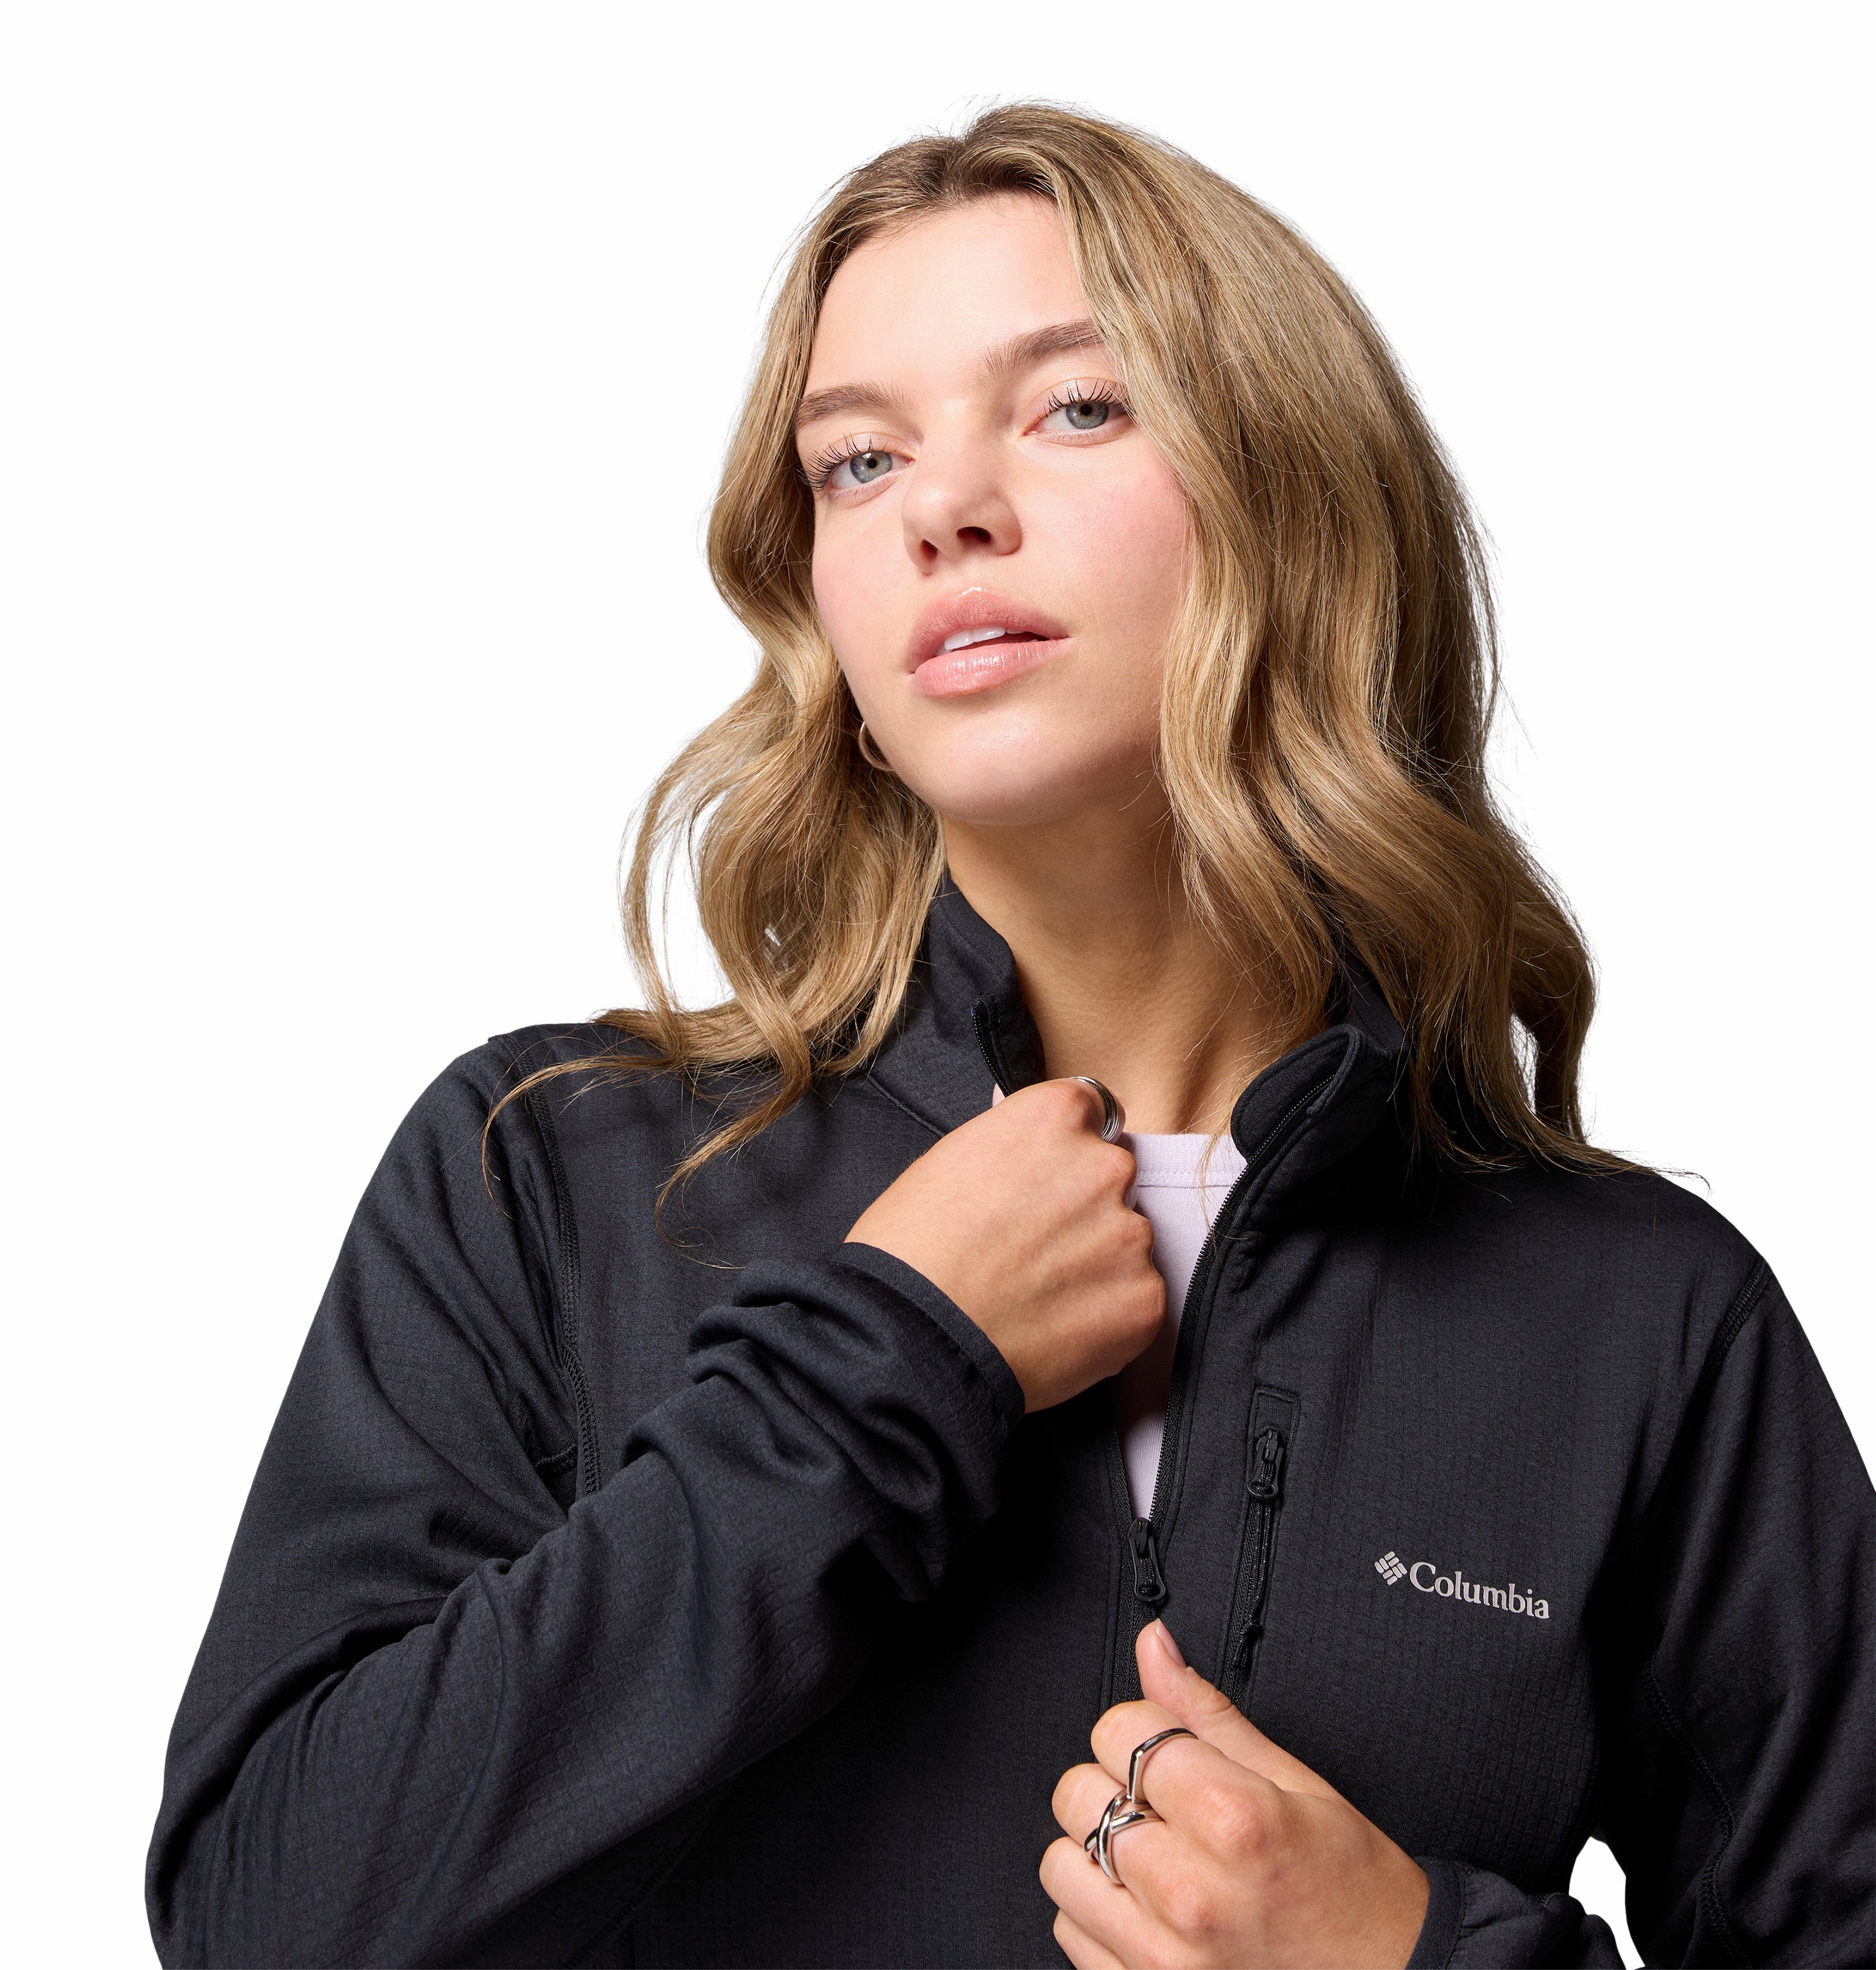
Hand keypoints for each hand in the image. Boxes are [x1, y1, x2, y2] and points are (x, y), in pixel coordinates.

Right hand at [846, 1078, 1162, 1411]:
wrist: (913, 1342)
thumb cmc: (911, 1253)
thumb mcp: (952, 1160)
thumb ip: (1013, 1143)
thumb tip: (1034, 1145)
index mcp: (1053, 1117)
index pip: (1090, 1112)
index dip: (1065, 1150)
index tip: (1047, 1179)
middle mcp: (1102, 1167)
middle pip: (1112, 1177)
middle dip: (1083, 1206)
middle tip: (1033, 1246)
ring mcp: (1129, 1235)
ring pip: (1126, 1240)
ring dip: (1097, 1261)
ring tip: (1037, 1295)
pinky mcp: (1145, 1299)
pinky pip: (1137, 1297)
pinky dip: (1106, 1313)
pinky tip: (1055, 1327)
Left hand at [1041, 1622, 1428, 1968]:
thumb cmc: (1352, 1891)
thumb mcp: (1296, 1784)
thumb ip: (1208, 1714)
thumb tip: (1154, 1646)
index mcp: (1235, 1822)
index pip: (1120, 1731)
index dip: (1142, 1730)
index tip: (1169, 1751)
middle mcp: (1191, 1895)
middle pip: (1078, 1793)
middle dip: (1116, 1785)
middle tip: (1168, 1807)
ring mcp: (1163, 1959)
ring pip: (1060, 1865)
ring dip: (1097, 1851)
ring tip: (1154, 1858)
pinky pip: (1070, 1931)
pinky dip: (1097, 1912)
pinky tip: (1149, 1908)